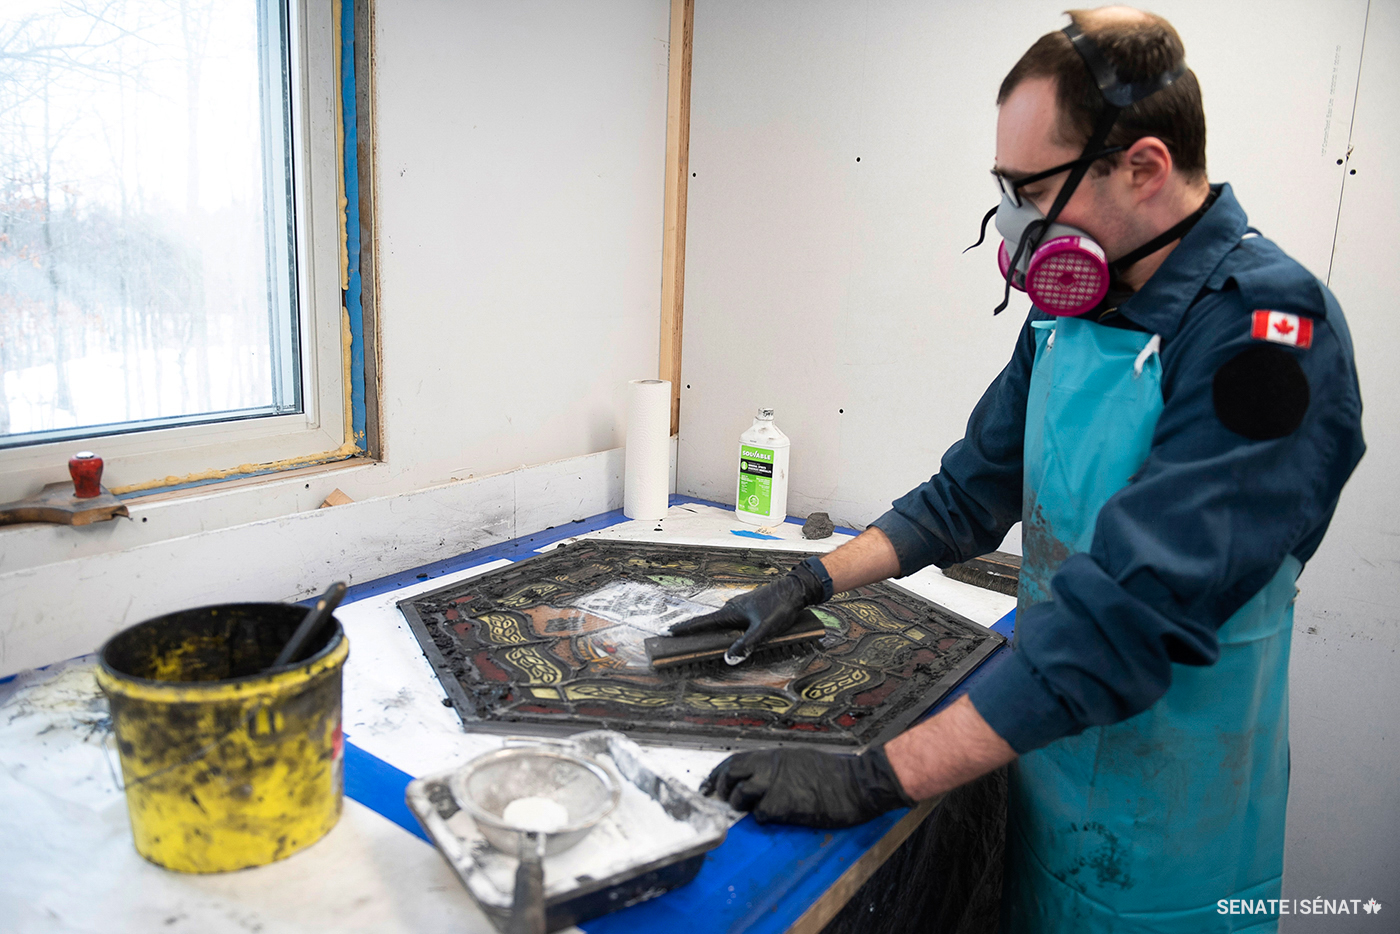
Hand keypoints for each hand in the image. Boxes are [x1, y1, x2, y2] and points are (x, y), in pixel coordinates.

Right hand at [667, 560, 824, 663]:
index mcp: (730, 613)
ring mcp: (739, 606)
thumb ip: (746, 644)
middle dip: (691, 630)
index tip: (665, 632)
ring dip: (708, 629)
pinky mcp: (748, 606)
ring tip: (697, 639)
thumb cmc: (780, 608)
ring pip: (719, 621)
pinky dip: (722, 626)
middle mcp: (731, 608)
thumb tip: (728, 659)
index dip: (683, 629)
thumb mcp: (763, 629)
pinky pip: (730, 619)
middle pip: (707, 622)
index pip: (701, 623)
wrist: (796, 588)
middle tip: (675, 638)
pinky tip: (726, 632)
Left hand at [701, 746, 914, 827]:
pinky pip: (761, 814)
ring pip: (741, 795)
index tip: (710, 784)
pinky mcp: (783, 805)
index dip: (719, 773)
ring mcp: (776, 785)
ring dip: (741, 805)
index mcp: (776, 755)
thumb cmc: (837, 774)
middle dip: (723, 787)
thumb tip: (761, 776)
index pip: (736, 760)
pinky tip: (777, 816)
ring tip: (750, 809)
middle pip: (731, 774)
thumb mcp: (803, 760)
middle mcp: (771, 766)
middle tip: (724, 798)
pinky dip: (764, 818)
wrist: (857, 784)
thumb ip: (780, 766)